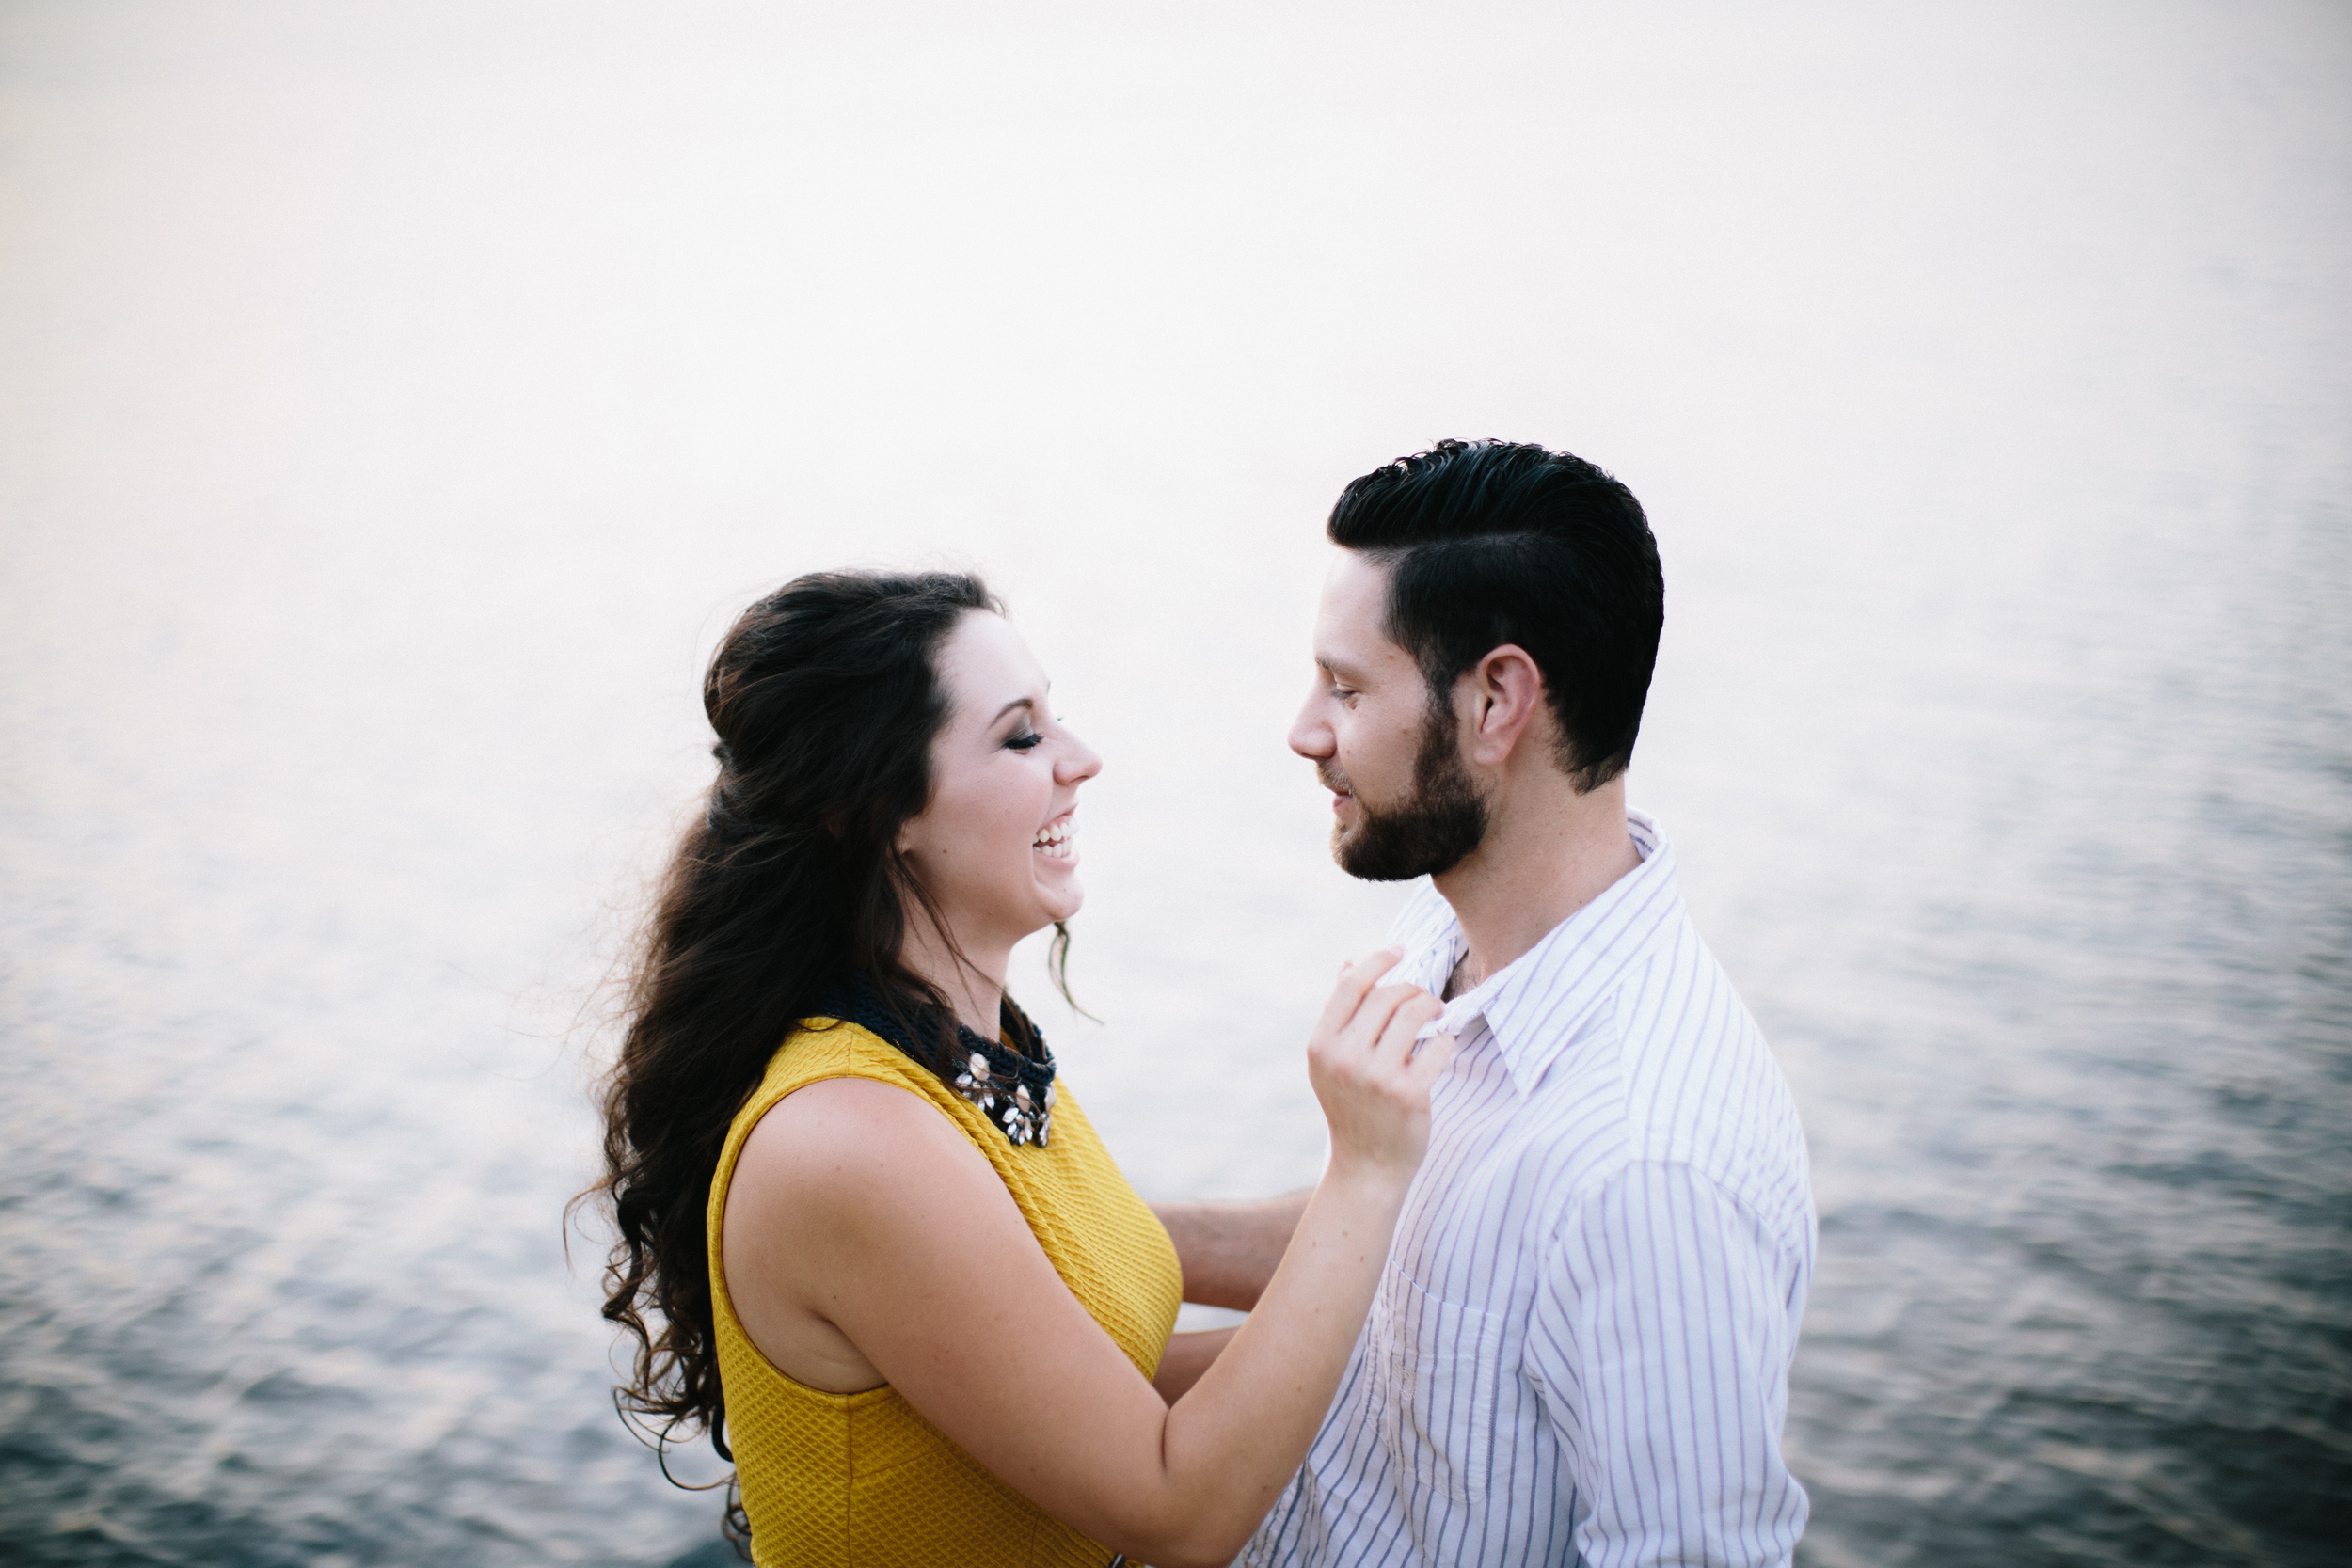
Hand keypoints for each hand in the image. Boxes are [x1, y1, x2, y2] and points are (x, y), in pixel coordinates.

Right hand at [1305, 948, 1457, 1182]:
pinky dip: (1445, 1040)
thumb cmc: (1353, 1108)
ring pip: (1414, 1014)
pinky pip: (1438, 1045)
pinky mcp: (1409, 1094)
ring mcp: (1377, 1077)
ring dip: (1432, 1007)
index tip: (1400, 949)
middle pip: (1386, 996)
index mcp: (1321, 1046)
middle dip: (1412, 989)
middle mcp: (1345, 1059)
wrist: (1367, 1167)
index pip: (1352, 986)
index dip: (1378, 960)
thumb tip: (1347, 964)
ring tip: (1437, 1014)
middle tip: (1425, 998)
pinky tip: (1442, 1046)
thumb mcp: (1333, 1062)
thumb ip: (1340, 1014)